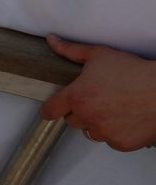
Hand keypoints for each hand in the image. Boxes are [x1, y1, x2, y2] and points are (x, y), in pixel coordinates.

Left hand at [40, 35, 155, 150]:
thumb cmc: (133, 72)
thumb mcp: (99, 55)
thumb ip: (71, 50)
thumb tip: (52, 40)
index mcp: (77, 97)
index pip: (50, 110)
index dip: (50, 109)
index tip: (52, 109)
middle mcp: (88, 117)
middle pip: (72, 120)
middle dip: (79, 111)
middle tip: (95, 100)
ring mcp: (105, 132)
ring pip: (91, 132)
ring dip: (96, 123)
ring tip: (112, 108)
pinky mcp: (121, 143)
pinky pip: (110, 141)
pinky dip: (114, 133)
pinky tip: (124, 119)